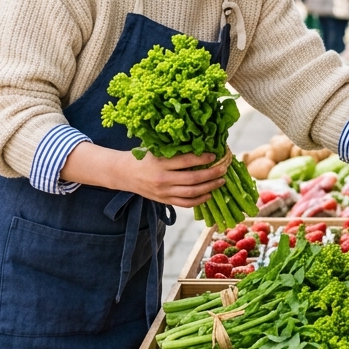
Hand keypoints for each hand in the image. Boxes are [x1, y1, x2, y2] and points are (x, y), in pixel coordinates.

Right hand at [112, 150, 230, 207]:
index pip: (186, 161)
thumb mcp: (156, 149)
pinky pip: (185, 203)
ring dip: (209, 187)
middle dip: (212, 174)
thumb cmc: (142, 157)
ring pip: (192, 193)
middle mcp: (162, 179)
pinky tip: (209, 194)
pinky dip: (199, 200)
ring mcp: (163, 192)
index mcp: (160, 163)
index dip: (202, 158)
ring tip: (221, 181)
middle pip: (193, 179)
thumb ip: (174, 149)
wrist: (124, 173)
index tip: (215, 155)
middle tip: (224, 168)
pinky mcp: (164, 200)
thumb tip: (200, 144)